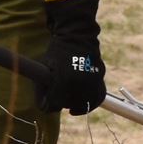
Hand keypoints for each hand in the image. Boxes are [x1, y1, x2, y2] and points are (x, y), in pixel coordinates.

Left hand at [40, 0, 106, 114]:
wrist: (77, 36)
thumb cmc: (57, 51)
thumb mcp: (45, 67)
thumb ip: (42, 86)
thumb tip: (43, 105)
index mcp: (64, 78)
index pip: (55, 103)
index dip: (48, 105)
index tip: (46, 104)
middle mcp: (80, 81)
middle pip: (70, 104)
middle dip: (61, 103)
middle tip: (57, 100)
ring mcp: (93, 79)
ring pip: (86, 103)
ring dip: (77, 106)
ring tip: (71, 107)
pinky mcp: (101, 77)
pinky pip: (98, 96)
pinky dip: (92, 103)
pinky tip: (84, 105)